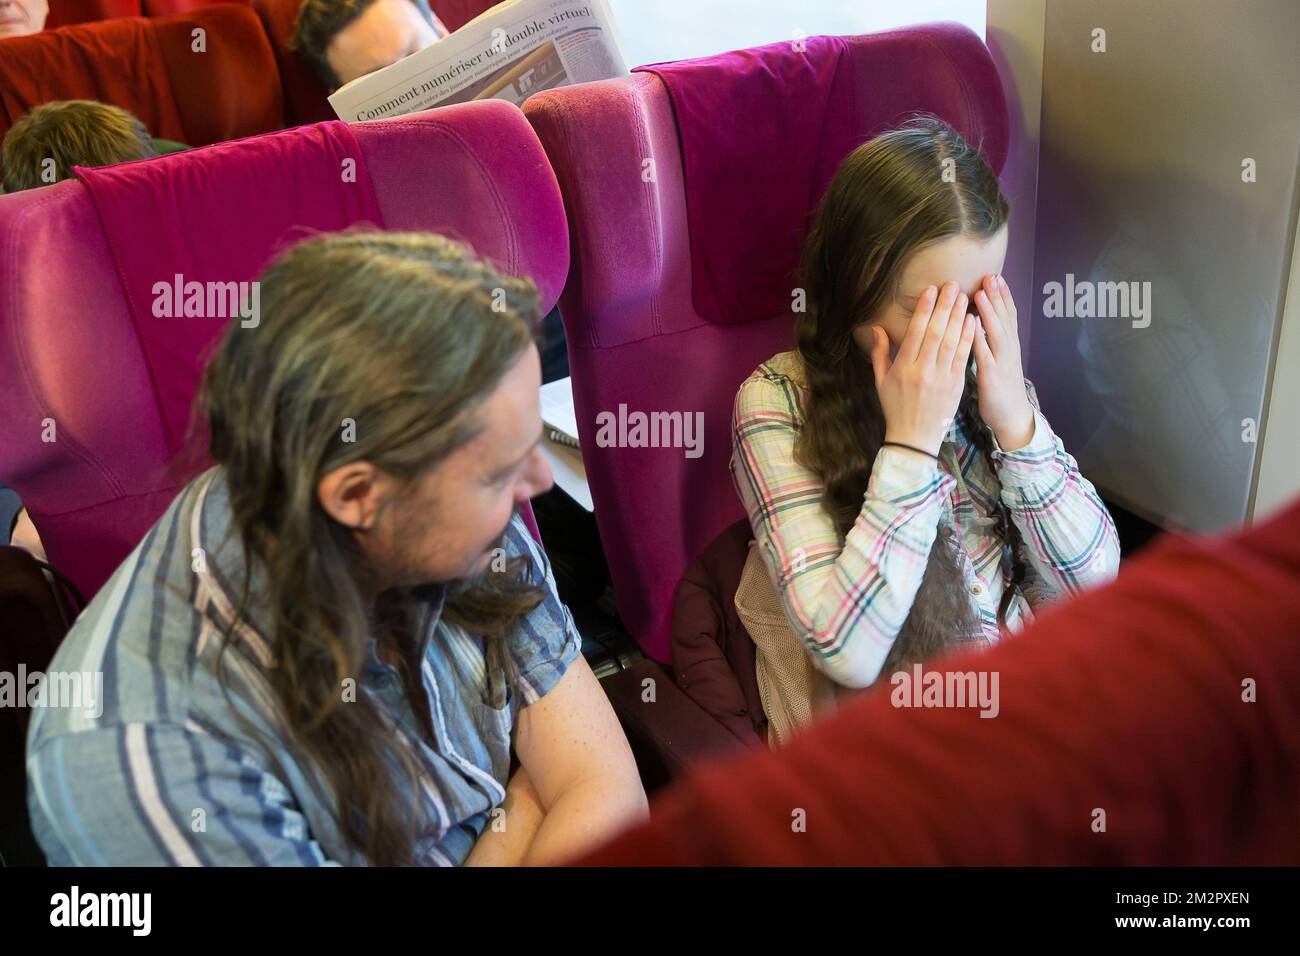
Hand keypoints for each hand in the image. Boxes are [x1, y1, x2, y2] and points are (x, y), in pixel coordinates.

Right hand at [869, 281, 976, 456]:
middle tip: (952, 285)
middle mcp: (922, 371)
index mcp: (903, 368)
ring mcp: (941, 378)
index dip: (924, 309)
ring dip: (958, 316)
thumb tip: (878, 328)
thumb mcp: (880, 381)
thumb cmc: (895, 408)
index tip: (930, 290)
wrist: (914, 438)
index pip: (915, 332)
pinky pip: (963, 357)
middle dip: (944, 306)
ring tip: (963, 296)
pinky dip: (968, 337)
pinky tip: (972, 320)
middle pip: (935, 332)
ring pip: (951, 341)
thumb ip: (880, 353)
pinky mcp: (956, 385)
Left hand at [972, 274, 1034, 450]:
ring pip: (997, 332)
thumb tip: (980, 322)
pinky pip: (985, 355)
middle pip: (1004, 318)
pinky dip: (979, 339)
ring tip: (981, 293)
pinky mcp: (992, 376)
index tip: (995, 276)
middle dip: (998, 296)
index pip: (1007, 314)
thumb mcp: (1000, 360)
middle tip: (990, 275)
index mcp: (1009, 345)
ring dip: (989, 312)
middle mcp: (1008, 349)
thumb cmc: (1000, 388)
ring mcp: (1002, 362)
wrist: (1012, 416)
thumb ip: (992, 341)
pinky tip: (972, 327)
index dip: (1002, 295)